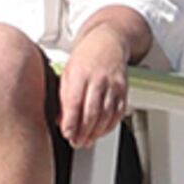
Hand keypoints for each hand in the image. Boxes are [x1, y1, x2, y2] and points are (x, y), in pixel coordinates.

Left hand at [59, 16, 143, 144]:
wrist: (108, 41)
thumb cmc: (85, 57)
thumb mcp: (68, 71)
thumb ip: (63, 95)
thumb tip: (60, 120)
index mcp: (80, 72)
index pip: (75, 101)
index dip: (71, 121)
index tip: (66, 133)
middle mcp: (98, 78)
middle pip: (92, 111)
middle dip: (83, 132)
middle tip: (76, 142)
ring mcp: (113, 85)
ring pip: (106, 115)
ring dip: (95, 133)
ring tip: (86, 141)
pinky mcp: (123, 90)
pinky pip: (118, 114)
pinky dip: (108, 126)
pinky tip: (100, 132)